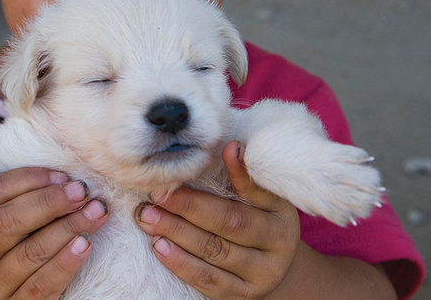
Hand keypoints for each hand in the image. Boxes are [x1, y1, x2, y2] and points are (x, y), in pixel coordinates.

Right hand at [0, 168, 109, 299]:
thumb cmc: (18, 256)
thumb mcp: (13, 230)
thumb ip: (29, 203)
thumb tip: (68, 179)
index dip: (29, 179)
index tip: (63, 176)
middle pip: (7, 222)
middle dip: (49, 202)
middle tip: (82, 192)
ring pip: (29, 253)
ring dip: (67, 228)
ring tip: (95, 212)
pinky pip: (41, 286)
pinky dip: (65, 263)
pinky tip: (85, 244)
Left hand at [135, 141, 300, 298]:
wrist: (270, 266)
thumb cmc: (258, 220)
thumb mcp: (260, 198)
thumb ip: (245, 177)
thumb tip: (232, 147)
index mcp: (282, 214)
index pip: (256, 192)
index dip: (237, 173)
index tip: (217, 152)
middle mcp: (277, 246)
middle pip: (229, 223)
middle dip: (189, 206)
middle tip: (157, 193)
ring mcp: (260, 275)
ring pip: (214, 251)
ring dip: (177, 232)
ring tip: (149, 217)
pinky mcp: (240, 296)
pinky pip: (207, 280)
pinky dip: (181, 263)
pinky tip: (159, 245)